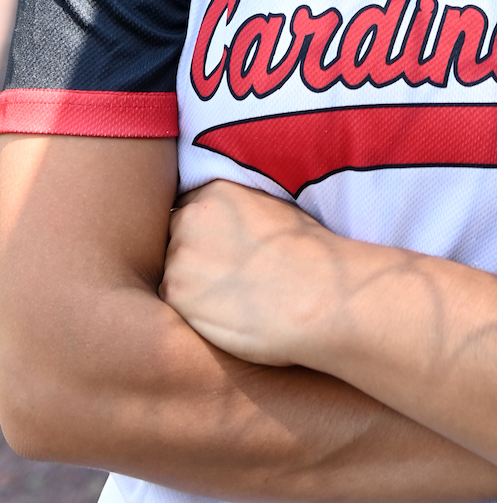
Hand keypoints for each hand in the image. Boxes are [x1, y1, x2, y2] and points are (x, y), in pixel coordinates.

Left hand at [161, 180, 343, 366]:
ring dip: (191, 282)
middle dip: (194, 254)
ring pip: (174, 269)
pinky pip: (172, 300)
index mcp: (217, 191)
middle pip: (176, 236)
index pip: (192, 207)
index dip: (207, 231)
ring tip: (230, 296)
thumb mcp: (274, 208)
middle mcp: (192, 216)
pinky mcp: (175, 292)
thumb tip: (230, 219)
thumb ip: (240, 208)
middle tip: (227, 275)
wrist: (318, 294)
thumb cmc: (308, 254)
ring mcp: (179, 254)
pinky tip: (223, 311)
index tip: (222, 248)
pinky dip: (191, 308)